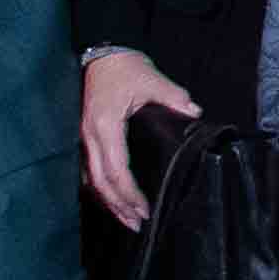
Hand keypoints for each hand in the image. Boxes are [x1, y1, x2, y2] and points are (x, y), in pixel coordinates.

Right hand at [77, 45, 202, 217]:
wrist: (100, 54)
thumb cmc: (126, 68)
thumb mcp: (153, 80)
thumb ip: (174, 98)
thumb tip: (194, 114)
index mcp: (106, 126)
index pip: (117, 170)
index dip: (130, 194)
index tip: (145, 209)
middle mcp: (90, 137)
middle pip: (101, 183)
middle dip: (119, 207)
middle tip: (138, 225)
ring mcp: (83, 139)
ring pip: (92, 180)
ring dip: (108, 202)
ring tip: (126, 220)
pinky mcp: (84, 138)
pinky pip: (89, 171)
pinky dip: (101, 190)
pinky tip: (112, 200)